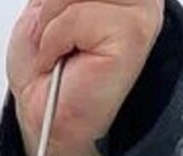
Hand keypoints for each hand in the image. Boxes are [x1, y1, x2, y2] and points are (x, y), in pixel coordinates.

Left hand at [7, 0, 163, 155]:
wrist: (42, 117)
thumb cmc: (47, 68)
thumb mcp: (45, 8)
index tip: (57, 12)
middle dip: (53, 4)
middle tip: (51, 33)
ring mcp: (140, 11)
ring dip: (50, 23)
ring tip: (56, 48)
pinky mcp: (133, 33)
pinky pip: (76, 16)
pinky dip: (53, 41)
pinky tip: (61, 61)